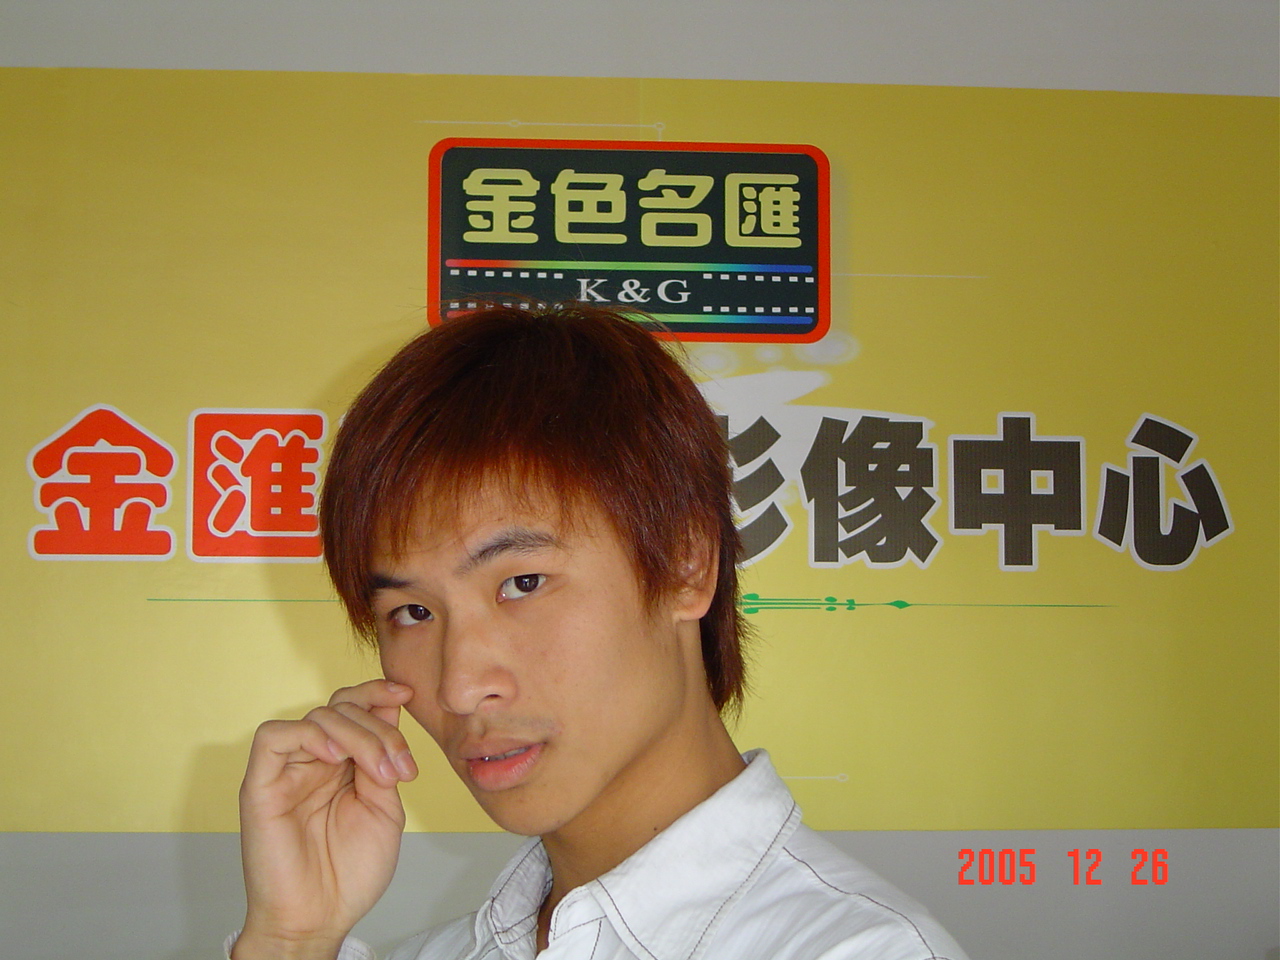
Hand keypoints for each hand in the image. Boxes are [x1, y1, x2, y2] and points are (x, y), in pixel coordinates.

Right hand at [232, 680, 417, 959]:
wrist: (321, 918)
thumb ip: (382, 761)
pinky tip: (333, 757)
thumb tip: (389, 710)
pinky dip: (308, 735)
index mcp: (342, 764)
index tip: (407, 693)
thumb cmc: (349, 872)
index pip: (354, 708)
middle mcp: (313, 761)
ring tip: (377, 773)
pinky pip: (273, 737)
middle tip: (399, 769)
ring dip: (356, 735)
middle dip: (379, 729)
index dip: (377, 694)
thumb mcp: (384, 807)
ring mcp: (287, 771)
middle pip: (341, 708)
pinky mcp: (260, 785)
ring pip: (316, 717)